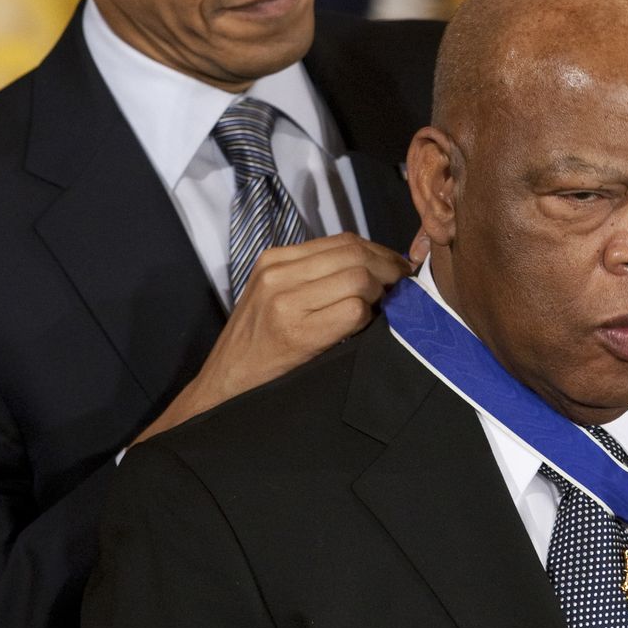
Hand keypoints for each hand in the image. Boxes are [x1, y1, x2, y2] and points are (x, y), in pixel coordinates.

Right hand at [131, 234, 414, 443]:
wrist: (224, 386)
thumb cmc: (256, 345)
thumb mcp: (275, 297)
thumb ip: (313, 277)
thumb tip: (372, 267)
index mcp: (275, 260)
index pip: (344, 241)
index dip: (380, 253)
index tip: (397, 270)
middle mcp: (279, 274)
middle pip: (355, 254)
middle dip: (389, 269)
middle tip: (404, 288)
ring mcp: (286, 302)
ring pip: (359, 278)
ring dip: (382, 294)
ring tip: (385, 309)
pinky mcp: (298, 333)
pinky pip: (353, 311)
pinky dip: (368, 318)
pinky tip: (366, 330)